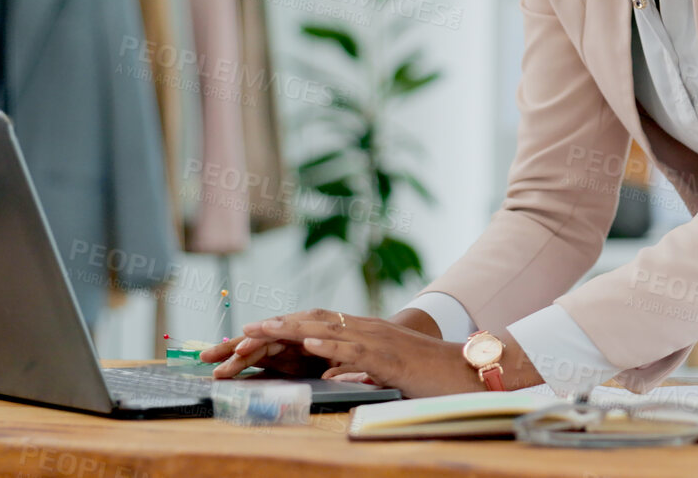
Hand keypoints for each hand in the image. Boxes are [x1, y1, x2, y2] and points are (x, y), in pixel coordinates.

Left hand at [206, 306, 542, 397]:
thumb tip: (328, 373)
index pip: (308, 327)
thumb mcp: (381, 370)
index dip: (273, 330)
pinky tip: (308, 345)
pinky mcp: (389, 356)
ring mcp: (376, 340)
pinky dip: (331, 345)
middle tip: (232, 335)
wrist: (465, 371)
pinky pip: (355, 348)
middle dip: (268, 328)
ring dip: (287, 330)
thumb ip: (355, 367)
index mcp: (358, 334)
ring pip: (325, 330)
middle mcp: (363, 330)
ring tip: (255, 332)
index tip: (239, 339)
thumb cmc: (425, 376)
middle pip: (307, 322)